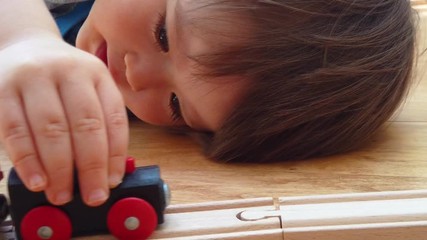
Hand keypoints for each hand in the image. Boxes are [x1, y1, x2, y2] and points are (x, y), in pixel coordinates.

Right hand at [0, 36, 128, 205]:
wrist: (24, 45)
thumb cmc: (62, 78)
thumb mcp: (89, 87)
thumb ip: (100, 120)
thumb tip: (107, 171)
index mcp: (96, 73)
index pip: (112, 118)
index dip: (115, 154)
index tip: (113, 181)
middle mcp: (68, 71)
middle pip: (85, 124)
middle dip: (91, 167)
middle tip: (93, 196)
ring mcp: (33, 78)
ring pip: (51, 129)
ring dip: (59, 169)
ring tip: (63, 194)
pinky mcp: (2, 90)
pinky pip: (15, 130)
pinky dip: (28, 161)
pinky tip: (38, 181)